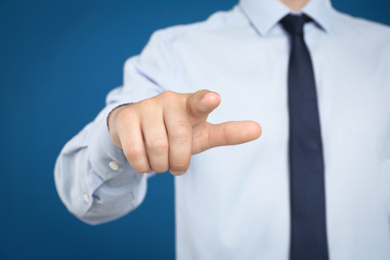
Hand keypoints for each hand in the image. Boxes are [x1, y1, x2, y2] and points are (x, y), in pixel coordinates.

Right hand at [108, 90, 260, 174]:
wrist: (140, 129)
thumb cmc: (177, 132)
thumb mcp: (202, 134)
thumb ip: (228, 133)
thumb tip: (259, 129)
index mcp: (191, 104)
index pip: (200, 101)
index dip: (206, 101)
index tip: (213, 99)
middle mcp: (169, 100)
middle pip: (180, 138)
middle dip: (179, 161)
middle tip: (176, 165)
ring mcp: (146, 106)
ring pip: (157, 147)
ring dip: (160, 165)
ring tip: (159, 161)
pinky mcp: (126, 117)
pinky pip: (136, 152)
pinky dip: (143, 166)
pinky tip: (144, 161)